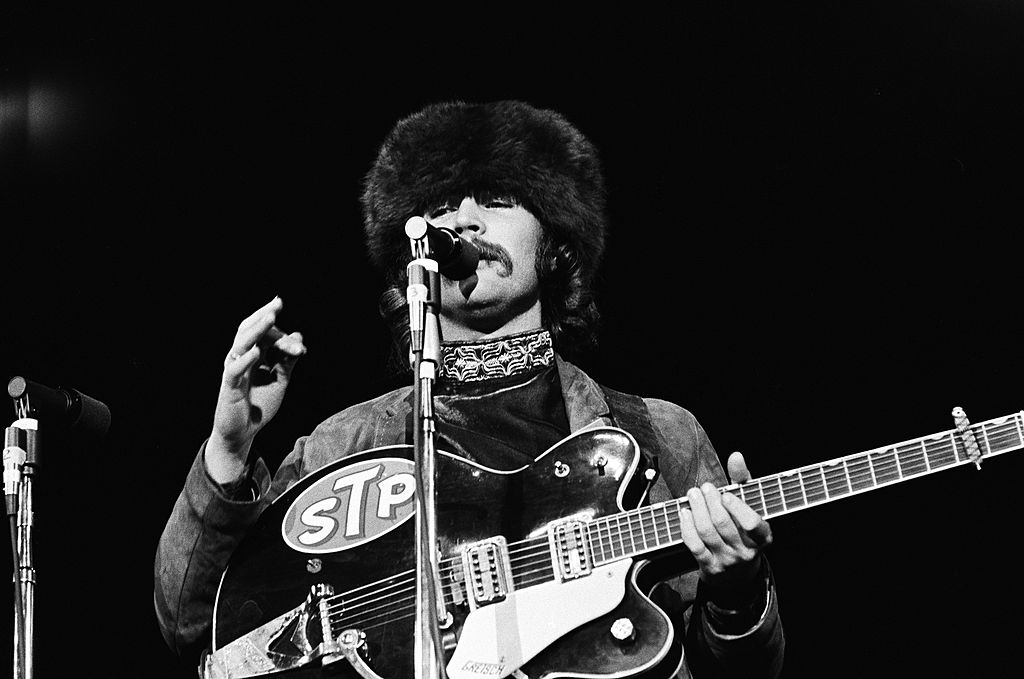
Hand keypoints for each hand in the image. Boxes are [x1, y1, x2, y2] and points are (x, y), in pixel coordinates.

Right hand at [206, 296, 305, 482]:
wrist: (244, 433)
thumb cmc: (259, 404)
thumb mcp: (280, 380)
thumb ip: (288, 360)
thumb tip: (299, 336)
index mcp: (254, 356)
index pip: (266, 336)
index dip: (282, 335)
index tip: (301, 344)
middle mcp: (241, 359)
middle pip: (249, 330)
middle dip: (263, 316)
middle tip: (278, 303)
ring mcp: (234, 371)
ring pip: (241, 344)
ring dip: (257, 330)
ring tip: (270, 318)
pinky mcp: (229, 387)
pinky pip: (234, 370)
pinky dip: (245, 360)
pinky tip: (257, 352)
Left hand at [678, 452, 772, 595]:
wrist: (737, 572)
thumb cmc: (742, 528)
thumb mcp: (748, 504)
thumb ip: (742, 479)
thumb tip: (736, 456)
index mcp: (762, 536)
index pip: (753, 524)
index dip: (738, 508)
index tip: (726, 494)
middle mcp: (746, 551)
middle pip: (724, 524)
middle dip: (710, 502)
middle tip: (704, 487)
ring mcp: (727, 560)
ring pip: (707, 533)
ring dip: (697, 510)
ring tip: (692, 494)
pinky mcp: (710, 567)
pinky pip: (695, 546)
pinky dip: (686, 527)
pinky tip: (684, 512)